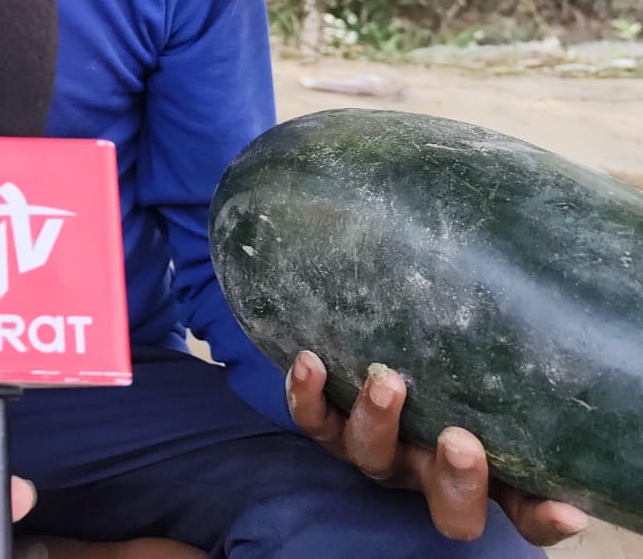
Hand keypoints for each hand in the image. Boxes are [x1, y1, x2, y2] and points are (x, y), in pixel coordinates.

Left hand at [287, 350, 587, 546]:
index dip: (538, 518)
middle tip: (462, 440)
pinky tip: (311, 362)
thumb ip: (527, 435)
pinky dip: (307, 395)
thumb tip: (573, 488)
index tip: (563, 509)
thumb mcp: (489, 415)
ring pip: (372, 454)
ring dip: (379, 422)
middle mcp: (425, 475)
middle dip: (456, 478)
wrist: (380, 370)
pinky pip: (314, 421)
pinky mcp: (331, 429)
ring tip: (388, 382)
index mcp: (475, 480)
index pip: (521, 514)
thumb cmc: (449, 394)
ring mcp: (376, 454)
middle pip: (446, 503)